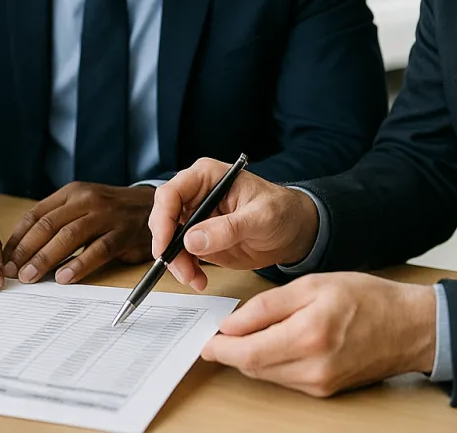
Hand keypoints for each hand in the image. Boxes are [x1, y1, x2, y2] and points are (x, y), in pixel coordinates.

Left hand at [2, 182, 154, 285]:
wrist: (153, 206)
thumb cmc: (111, 212)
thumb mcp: (83, 206)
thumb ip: (58, 222)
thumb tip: (24, 252)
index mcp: (72, 193)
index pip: (36, 215)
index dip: (18, 238)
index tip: (4, 259)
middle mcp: (86, 200)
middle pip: (48, 225)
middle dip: (26, 250)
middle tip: (12, 272)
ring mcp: (106, 215)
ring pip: (68, 236)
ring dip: (45, 258)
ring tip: (30, 277)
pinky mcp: (123, 233)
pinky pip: (97, 249)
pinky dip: (79, 264)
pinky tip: (65, 277)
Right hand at [148, 158, 318, 291]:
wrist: (293, 231)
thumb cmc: (281, 211)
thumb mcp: (260, 218)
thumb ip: (228, 228)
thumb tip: (193, 241)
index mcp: (206, 177)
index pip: (171, 193)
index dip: (163, 219)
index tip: (165, 245)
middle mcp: (195, 195)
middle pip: (164, 218)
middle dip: (167, 246)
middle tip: (180, 268)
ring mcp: (196, 218)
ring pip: (168, 239)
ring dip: (176, 262)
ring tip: (194, 279)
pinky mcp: (199, 239)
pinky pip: (181, 255)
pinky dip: (185, 269)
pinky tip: (198, 280)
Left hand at [201, 273, 436, 396]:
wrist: (410, 327)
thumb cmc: (368, 299)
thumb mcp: (312, 286)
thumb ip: (267, 306)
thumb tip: (232, 324)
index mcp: (309, 336)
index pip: (248, 351)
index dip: (220, 347)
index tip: (205, 339)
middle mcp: (314, 367)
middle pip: (254, 366)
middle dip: (231, 351)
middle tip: (216, 336)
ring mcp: (320, 383)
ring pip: (267, 374)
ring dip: (249, 357)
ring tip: (241, 335)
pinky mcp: (325, 390)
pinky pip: (284, 378)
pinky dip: (271, 362)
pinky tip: (270, 343)